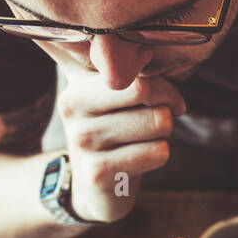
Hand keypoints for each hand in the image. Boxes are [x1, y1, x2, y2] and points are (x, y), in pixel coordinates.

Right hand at [56, 71, 185, 221]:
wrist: (96, 188)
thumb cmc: (115, 134)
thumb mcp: (113, 96)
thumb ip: (125, 67)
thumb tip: (148, 50)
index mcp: (76, 81)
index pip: (129, 65)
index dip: (159, 82)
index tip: (162, 95)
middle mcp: (70, 105)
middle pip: (144, 90)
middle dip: (166, 104)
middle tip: (162, 116)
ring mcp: (81, 140)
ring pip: (157, 121)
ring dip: (163, 133)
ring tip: (145, 139)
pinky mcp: (97, 172)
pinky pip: (157, 152)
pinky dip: (159, 154)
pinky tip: (140, 159)